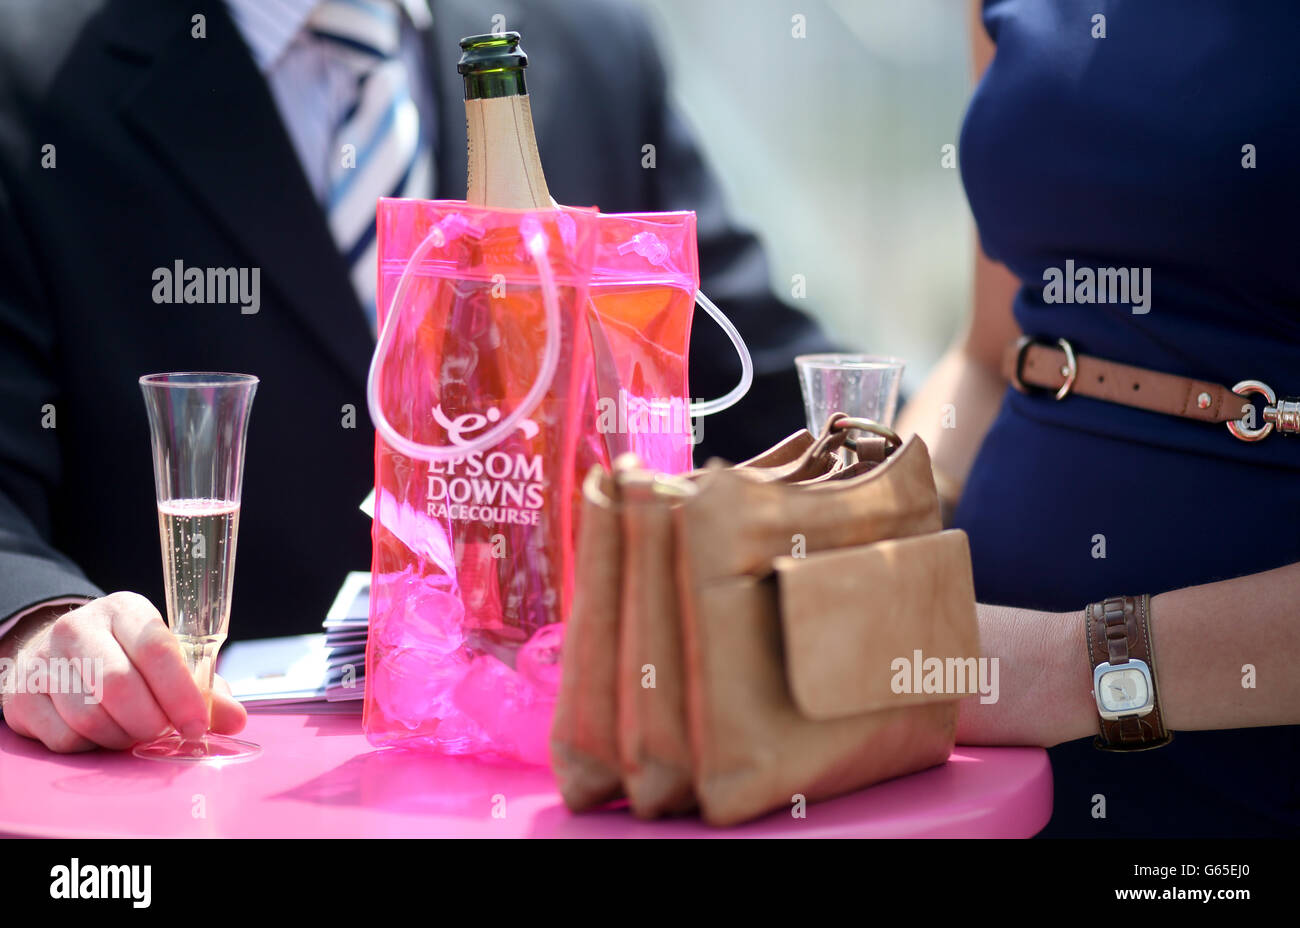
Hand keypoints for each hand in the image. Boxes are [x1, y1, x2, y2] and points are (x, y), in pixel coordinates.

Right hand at [0, 592, 246, 751]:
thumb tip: (234, 720)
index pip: (156, 649)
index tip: (198, 723)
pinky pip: (65, 738)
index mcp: (124, 609)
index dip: (182, 693)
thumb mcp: (166, 661)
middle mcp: (78, 627)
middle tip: (165, 733)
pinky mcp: (21, 695)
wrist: (56, 655)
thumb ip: (204, 689)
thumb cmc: (125, 658)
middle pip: (120, 686)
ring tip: (135, 731)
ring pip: (91, 717)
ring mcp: (43, 660)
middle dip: (152, 722)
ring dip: (123, 737)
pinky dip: (92, 746)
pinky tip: (101, 732)